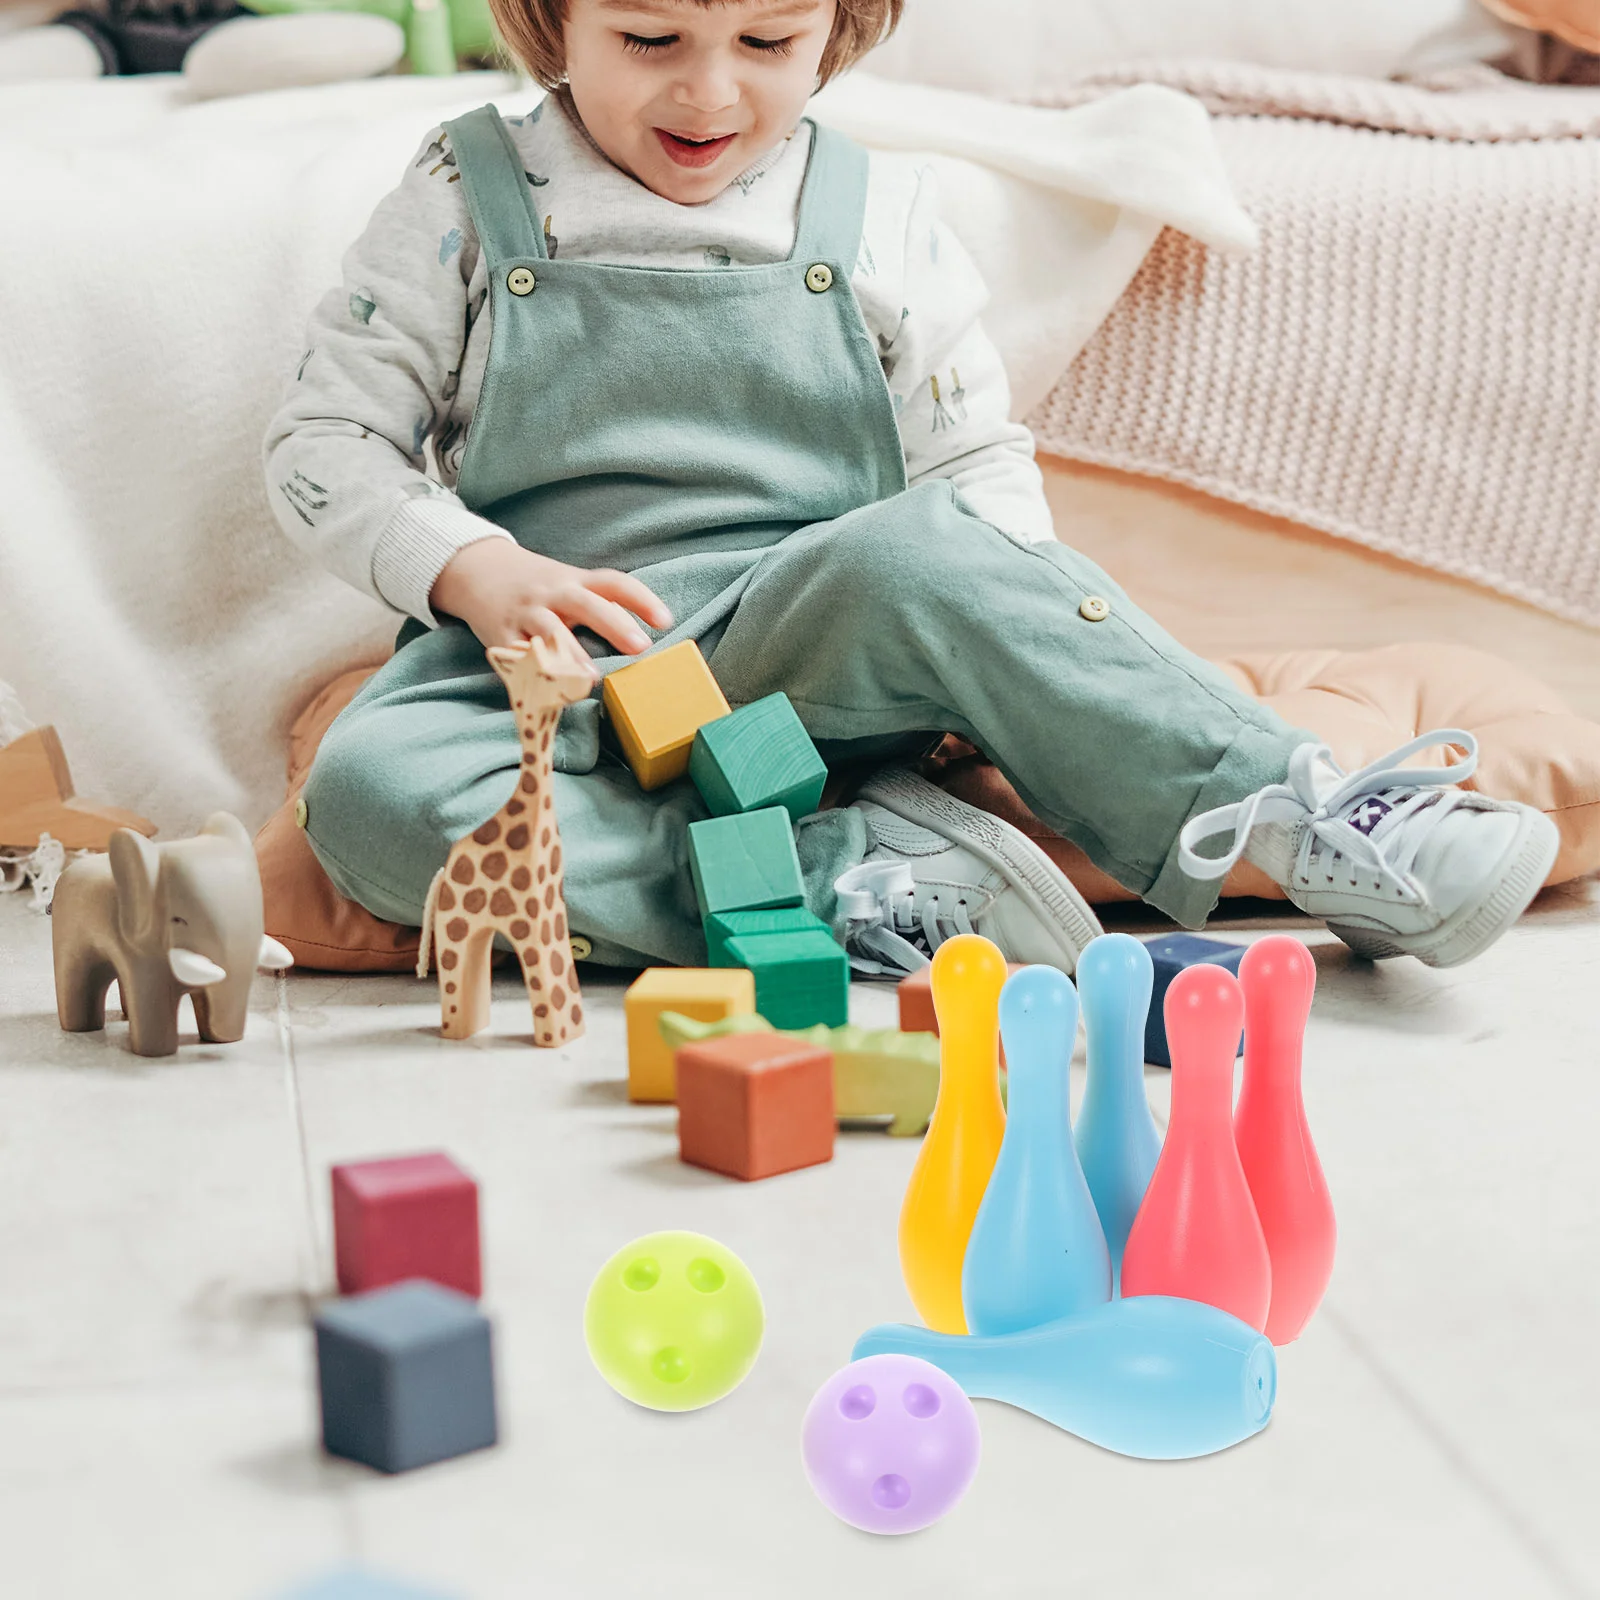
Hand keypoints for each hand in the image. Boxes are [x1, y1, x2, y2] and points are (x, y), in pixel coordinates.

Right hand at [429, 537, 672, 655]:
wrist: (475, 569)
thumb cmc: (536, 585)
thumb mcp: (568, 584)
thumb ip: (601, 605)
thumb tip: (639, 635)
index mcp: (574, 581)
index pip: (614, 583)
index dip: (642, 599)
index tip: (666, 621)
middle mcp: (552, 593)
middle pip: (587, 604)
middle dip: (615, 624)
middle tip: (641, 646)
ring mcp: (525, 613)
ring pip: (550, 631)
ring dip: (571, 654)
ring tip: (590, 677)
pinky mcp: (499, 634)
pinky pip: (516, 654)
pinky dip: (531, 670)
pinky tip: (545, 689)